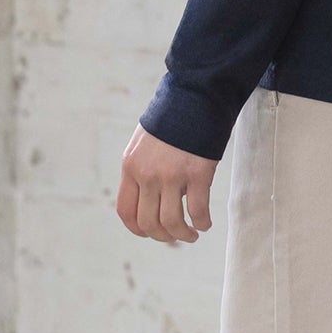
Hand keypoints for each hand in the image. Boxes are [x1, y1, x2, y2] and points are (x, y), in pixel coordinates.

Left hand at [116, 125, 216, 244]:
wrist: (196, 96)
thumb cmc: (173, 120)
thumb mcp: (144, 143)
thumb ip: (142, 169)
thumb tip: (150, 197)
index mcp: (131, 166)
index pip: (125, 211)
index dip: (137, 229)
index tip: (151, 233)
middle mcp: (147, 174)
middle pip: (148, 222)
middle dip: (163, 236)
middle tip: (176, 236)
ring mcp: (172, 175)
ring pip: (171, 222)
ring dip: (183, 235)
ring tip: (192, 234)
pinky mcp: (197, 173)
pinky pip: (197, 211)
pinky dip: (202, 223)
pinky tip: (205, 223)